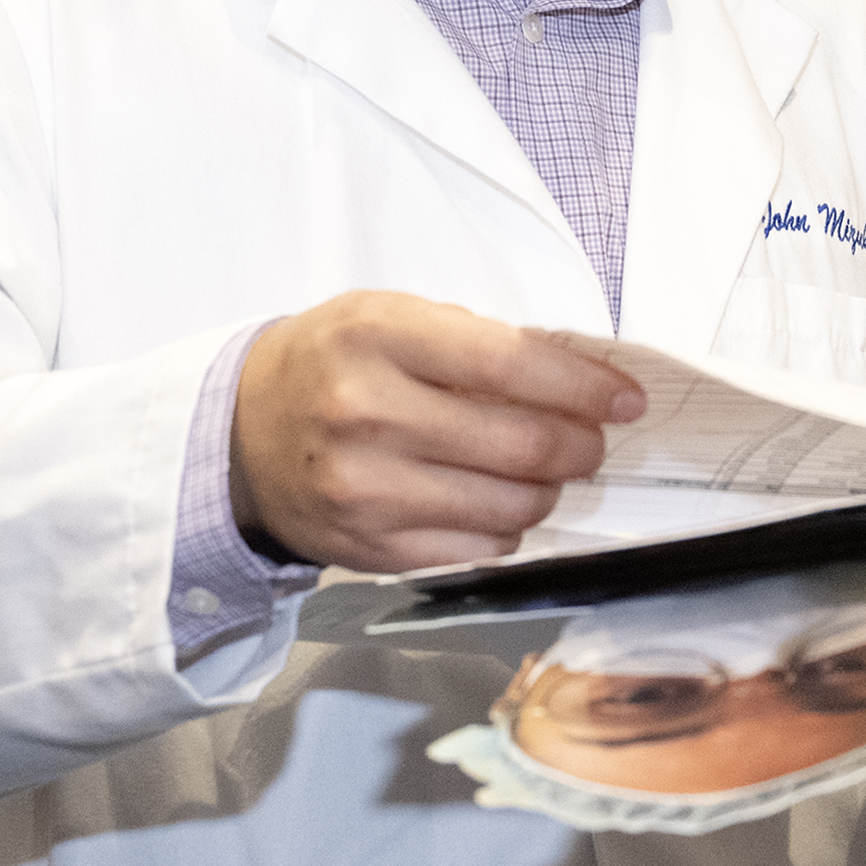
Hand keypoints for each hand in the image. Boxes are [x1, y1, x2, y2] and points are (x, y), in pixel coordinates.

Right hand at [229, 291, 645, 571]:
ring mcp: (364, 490)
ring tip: (545, 471)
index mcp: (378, 337)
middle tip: (592, 441)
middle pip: (521, 445)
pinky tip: (500, 504)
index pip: (511, 364)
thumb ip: (479, 342)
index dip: (584, 387)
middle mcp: (366, 414)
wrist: (239, 433)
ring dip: (549, 492)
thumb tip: (581, 380)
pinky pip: (477, 549)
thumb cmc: (330, 363)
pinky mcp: (367, 549)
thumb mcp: (392, 317)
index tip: (626, 399)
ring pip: (510, 506)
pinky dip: (508, 528)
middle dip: (581, 447)